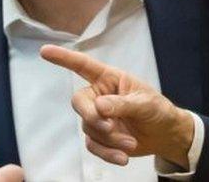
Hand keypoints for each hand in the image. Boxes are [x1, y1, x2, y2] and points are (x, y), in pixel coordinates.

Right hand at [39, 44, 193, 167]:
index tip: (44, 51)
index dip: (64, 58)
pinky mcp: (100, 137)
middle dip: (91, 116)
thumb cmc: (157, 110)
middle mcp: (99, 96)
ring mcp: (98, 118)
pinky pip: (93, 146)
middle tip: (109, 127)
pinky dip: (107, 153)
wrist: (164, 135)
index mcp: (109, 79)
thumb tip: (99, 107)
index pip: (83, 66)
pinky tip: (123, 158)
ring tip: (130, 143)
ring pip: (89, 127)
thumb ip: (122, 104)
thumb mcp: (145, 103)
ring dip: (109, 138)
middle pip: (79, 102)